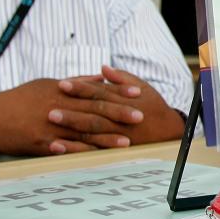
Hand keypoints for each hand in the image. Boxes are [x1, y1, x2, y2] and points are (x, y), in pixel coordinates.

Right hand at [0, 76, 142, 156]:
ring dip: (104, 138)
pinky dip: (78, 152)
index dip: (117, 93)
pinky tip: (94, 156)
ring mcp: (47, 126)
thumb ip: (76, 82)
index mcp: (60, 91)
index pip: (94, 91)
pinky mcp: (38, 143)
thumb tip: (102, 76)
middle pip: (92, 110)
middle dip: (118, 114)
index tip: (137, 94)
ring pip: (80, 132)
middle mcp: (56, 107)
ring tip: (125, 142)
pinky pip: (62, 149)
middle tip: (140, 117)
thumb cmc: (20, 99)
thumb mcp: (47, 84)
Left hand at [48, 64, 185, 152]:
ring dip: (70, 129)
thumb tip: (102, 68)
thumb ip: (121, 78)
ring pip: (92, 132)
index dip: (81, 88)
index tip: (62, 84)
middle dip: (71, 110)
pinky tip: (58, 147)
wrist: (169, 130)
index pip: (99, 92)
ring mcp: (118, 135)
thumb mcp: (142, 87)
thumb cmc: (153, 105)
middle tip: (50, 107)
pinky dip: (75, 148)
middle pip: (93, 113)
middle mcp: (121, 118)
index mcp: (125, 100)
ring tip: (50, 125)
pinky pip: (93, 149)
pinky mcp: (115, 149)